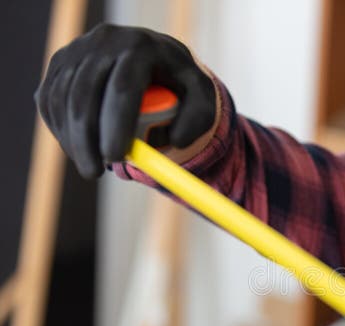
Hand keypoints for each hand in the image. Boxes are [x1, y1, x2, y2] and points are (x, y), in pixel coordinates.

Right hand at [35, 23, 215, 178]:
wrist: (155, 60)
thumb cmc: (181, 86)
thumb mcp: (202, 101)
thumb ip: (195, 122)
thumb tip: (176, 141)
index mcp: (141, 48)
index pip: (122, 88)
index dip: (116, 125)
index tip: (115, 158)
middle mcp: (104, 42)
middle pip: (84, 94)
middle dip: (85, 139)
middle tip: (94, 172)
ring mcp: (77, 50)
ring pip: (62, 100)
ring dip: (73, 139)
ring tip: (93, 165)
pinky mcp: (60, 63)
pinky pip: (51, 101)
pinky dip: (62, 130)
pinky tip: (80, 148)